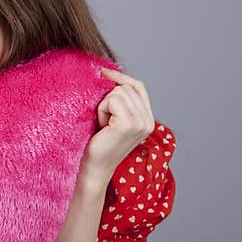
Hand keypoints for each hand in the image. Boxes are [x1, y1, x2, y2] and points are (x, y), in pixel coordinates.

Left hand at [79, 67, 155, 184]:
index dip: (121, 78)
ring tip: (103, 125)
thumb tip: (108, 73)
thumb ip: (120, 101)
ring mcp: (141, 122)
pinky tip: (101, 126)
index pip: (138, 86)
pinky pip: (112, 99)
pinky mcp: (129, 123)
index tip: (103, 72)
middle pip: (127, 86)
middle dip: (109, 99)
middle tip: (103, 121)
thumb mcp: (113, 119)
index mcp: (148, 119)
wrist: (93, 168)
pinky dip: (101, 110)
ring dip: (104, 105)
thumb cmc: (98, 144)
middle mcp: (149, 121)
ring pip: (119, 91)